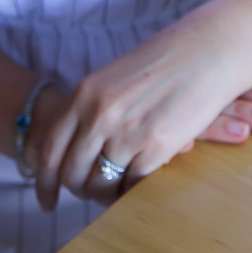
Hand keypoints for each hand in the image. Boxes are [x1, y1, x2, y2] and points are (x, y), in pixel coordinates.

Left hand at [23, 2, 251, 211]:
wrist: (206, 50)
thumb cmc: (164, 62)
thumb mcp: (114, 78)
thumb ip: (91, 108)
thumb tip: (74, 146)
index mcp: (85, 94)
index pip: (51, 150)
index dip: (45, 182)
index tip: (46, 202)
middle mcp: (99, 113)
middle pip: (72, 173)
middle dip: (79, 191)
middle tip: (91, 194)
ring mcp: (126, 131)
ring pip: (101, 184)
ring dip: (106, 194)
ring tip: (117, 190)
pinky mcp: (155, 147)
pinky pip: (132, 186)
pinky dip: (131, 191)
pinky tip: (138, 184)